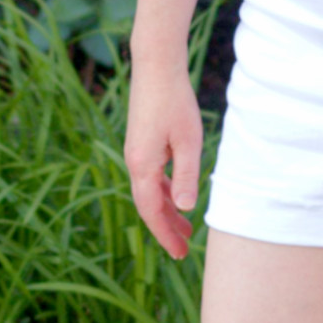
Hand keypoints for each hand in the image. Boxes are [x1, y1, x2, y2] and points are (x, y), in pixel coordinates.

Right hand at [124, 67, 203, 260]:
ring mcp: (136, 154)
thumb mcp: (188, 140)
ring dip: (166, 212)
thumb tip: (185, 208)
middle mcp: (134, 163)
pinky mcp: (141, 145)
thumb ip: (186, 175)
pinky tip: (177, 198)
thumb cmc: (175, 102)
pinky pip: (151, 178)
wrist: (156, 68)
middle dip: (165, 229)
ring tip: (186, 229)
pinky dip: (164, 193)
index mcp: (143, 166)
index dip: (166, 235)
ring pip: (149, 193)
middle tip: (184, 250)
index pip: (152, 211)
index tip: (180, 253)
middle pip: (148, 206)